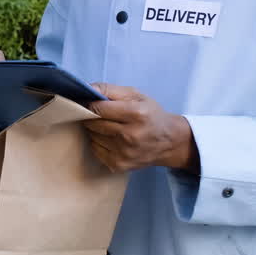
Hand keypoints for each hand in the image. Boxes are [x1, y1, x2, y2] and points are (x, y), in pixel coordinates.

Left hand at [83, 84, 199, 173]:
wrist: (169, 142)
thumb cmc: (151, 115)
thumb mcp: (136, 95)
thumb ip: (109, 89)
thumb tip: (86, 89)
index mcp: (136, 114)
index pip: (98, 109)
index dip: (90, 104)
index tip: (88, 102)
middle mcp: (130, 135)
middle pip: (93, 123)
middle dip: (91, 116)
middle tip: (98, 114)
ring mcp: (124, 152)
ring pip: (92, 136)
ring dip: (95, 130)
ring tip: (109, 126)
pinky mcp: (118, 165)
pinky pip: (95, 150)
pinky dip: (98, 142)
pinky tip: (111, 139)